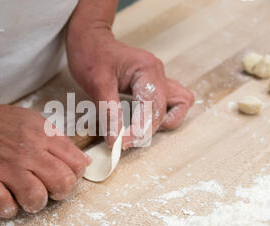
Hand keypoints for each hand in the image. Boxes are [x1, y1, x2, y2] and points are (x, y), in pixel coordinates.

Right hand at [0, 102, 90, 217]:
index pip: (76, 163)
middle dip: (61, 192)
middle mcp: (28, 152)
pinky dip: (9, 209)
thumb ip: (60, 141)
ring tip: (28, 197)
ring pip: (37, 197)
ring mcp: (6, 167)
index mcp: (42, 136)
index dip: (75, 175)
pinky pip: (5, 206)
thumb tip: (84, 161)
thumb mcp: (35, 121)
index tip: (65, 177)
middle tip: (50, 190)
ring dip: (36, 203)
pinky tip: (8, 199)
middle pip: (62, 182)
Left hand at [67, 29, 193, 148]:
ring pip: (179, 106)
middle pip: (169, 110)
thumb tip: (115, 141)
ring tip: (137, 129)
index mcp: (147, 70)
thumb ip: (109, 113)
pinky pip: (169, 103)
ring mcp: (159, 79)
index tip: (120, 143)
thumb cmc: (91, 55)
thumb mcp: (96, 84)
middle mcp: (158, 74)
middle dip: (149, 129)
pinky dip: (159, 116)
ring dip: (163, 122)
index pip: (153, 108)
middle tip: (125, 139)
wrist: (90, 38)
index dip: (139, 130)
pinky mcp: (154, 85)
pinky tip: (140, 121)